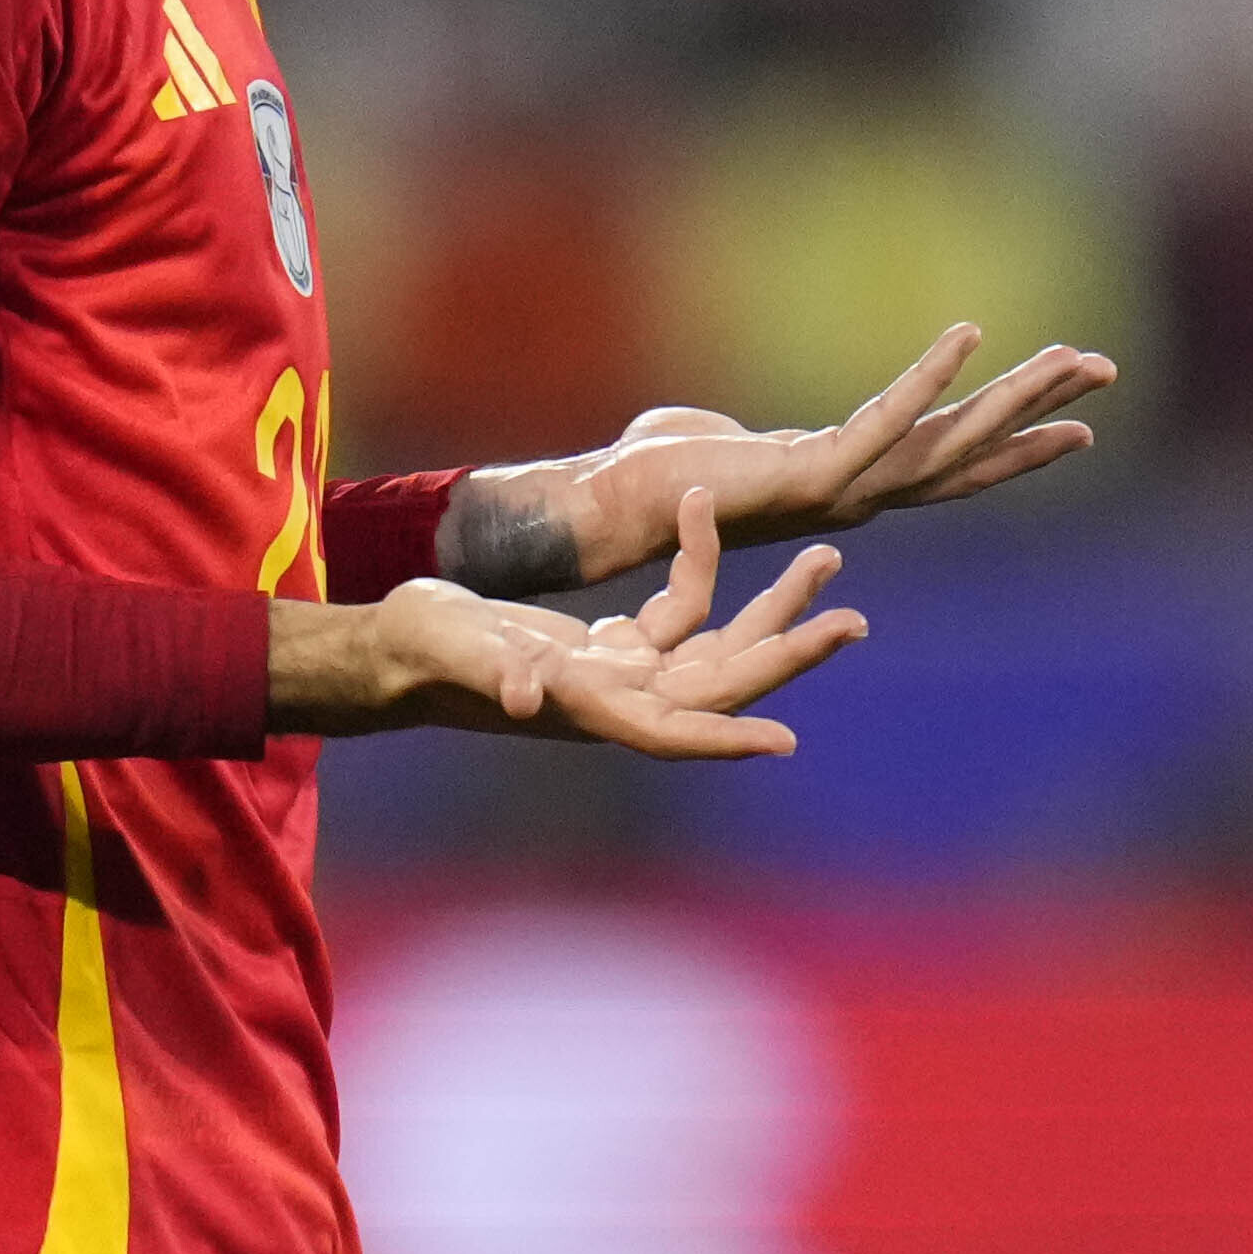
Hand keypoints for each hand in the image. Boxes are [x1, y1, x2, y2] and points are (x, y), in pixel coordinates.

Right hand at [271, 494, 865, 758]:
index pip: (673, 731)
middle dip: (787, 651)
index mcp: (590, 709)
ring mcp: (621, 673)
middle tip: (852, 620)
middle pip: (723, 683)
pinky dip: (698, 564)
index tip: (784, 741)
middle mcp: (619, 699)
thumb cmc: (423, 654)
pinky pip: (679, 608)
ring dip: (771, 609)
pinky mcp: (612, 646)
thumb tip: (525, 694)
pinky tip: (703, 512)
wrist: (400, 645)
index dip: (725, 736)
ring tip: (827, 562)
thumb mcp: (460, 653)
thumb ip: (497, 670)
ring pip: (717, 646)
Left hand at [522, 322, 1116, 588]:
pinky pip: (884, 419)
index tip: (1075, 424)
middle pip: (972, 450)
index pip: (949, 460)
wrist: (614, 508)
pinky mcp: (812, 473)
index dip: (1013, 445)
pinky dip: (928, 377)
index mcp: (850, 482)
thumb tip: (718, 433)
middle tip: (1106, 373)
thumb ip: (733, 438)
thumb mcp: (715, 445)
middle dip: (1041, 413)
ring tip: (1075, 361)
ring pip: (950, 440)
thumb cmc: (659, 475)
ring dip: (1016, 398)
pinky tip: (970, 334)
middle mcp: (860, 494)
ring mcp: (843, 489)